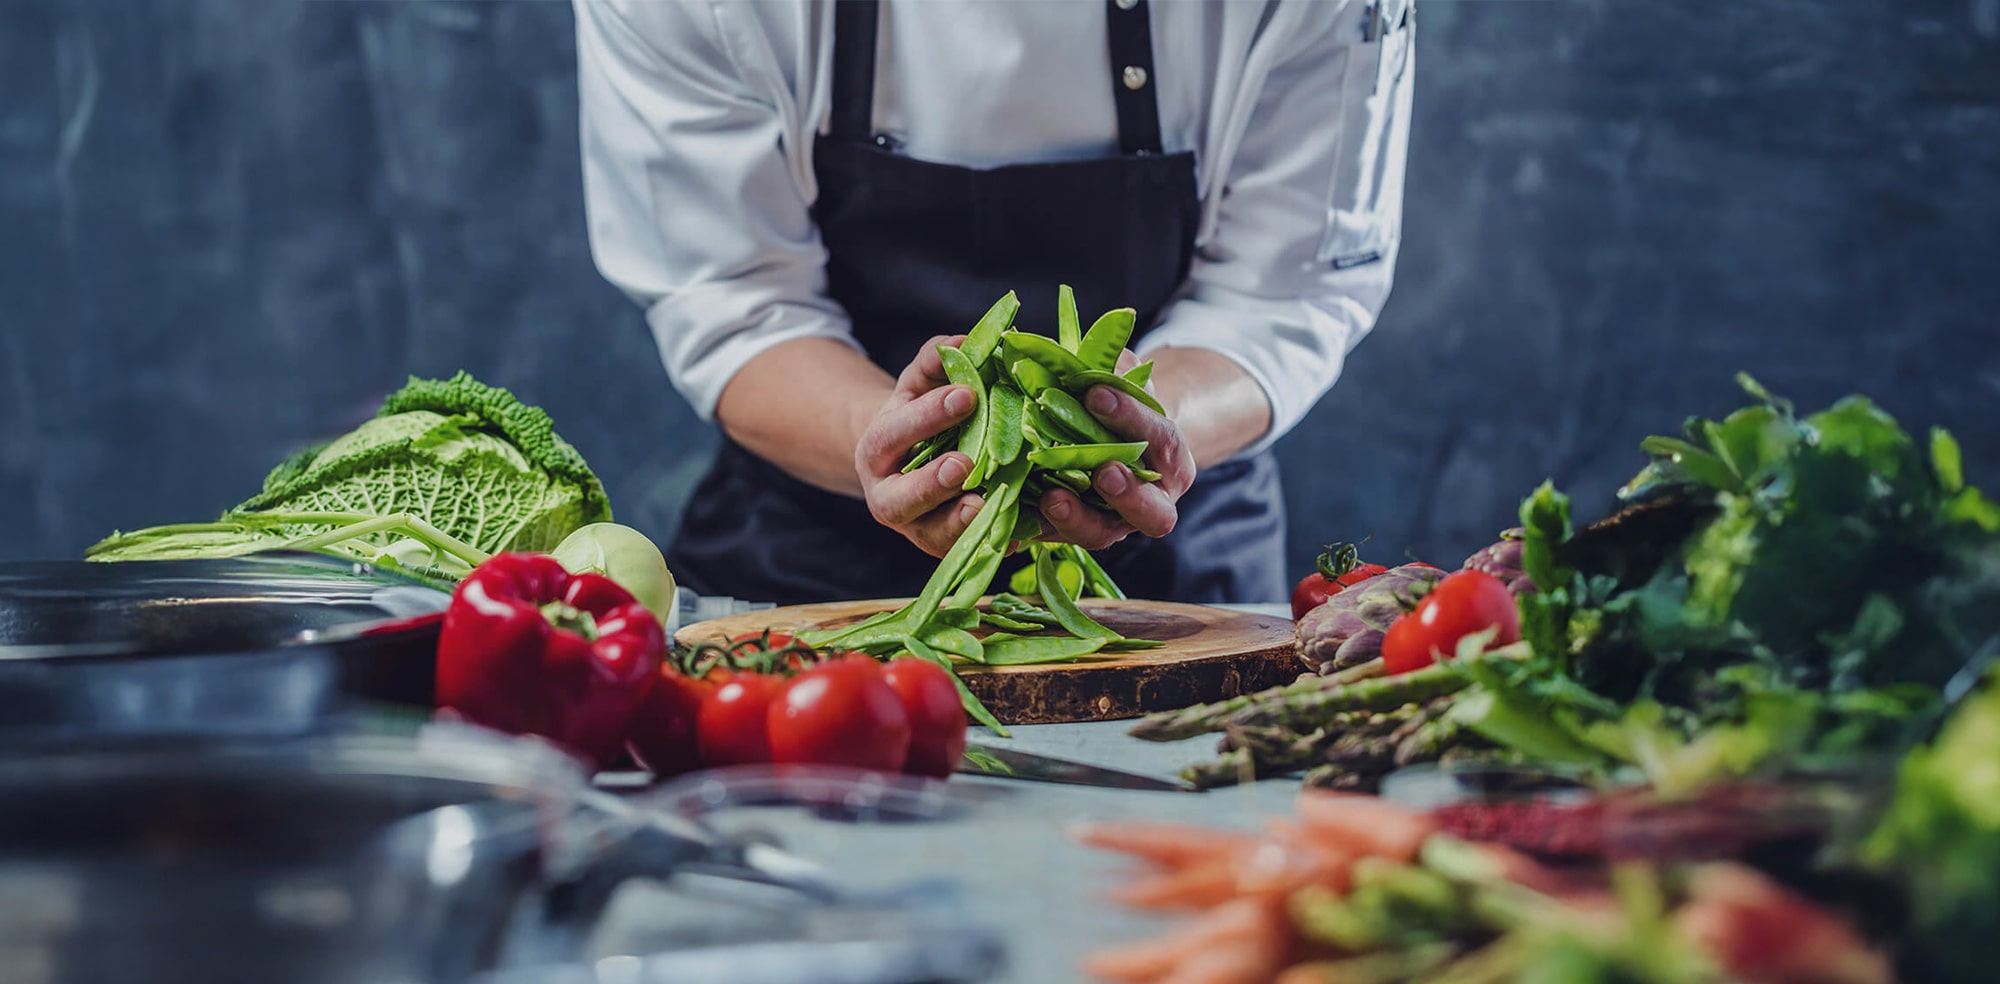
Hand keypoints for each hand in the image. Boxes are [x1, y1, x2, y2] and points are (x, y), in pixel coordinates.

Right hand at [854, 335, 985, 556]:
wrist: (911, 461)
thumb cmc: (920, 414)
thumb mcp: (921, 383)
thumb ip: (936, 360)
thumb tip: (961, 340)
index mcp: (877, 450)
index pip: (894, 433)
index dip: (927, 416)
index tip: (967, 395)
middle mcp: (888, 498)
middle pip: (900, 500)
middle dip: (930, 484)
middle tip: (964, 464)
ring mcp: (916, 529)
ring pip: (932, 536)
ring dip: (960, 524)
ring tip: (990, 505)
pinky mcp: (946, 549)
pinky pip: (967, 553)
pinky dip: (993, 543)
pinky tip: (1021, 533)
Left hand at [1037, 353, 1196, 549]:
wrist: (1111, 443)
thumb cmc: (1118, 408)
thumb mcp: (1123, 382)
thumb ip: (1114, 370)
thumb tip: (1084, 357)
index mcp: (1170, 459)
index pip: (1161, 439)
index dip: (1131, 417)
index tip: (1096, 394)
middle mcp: (1153, 502)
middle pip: (1153, 512)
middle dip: (1129, 493)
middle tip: (1104, 471)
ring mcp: (1114, 525)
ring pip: (1103, 533)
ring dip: (1078, 518)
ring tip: (1051, 498)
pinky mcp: (1074, 533)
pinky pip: (1056, 538)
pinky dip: (1036, 526)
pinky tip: (1012, 510)